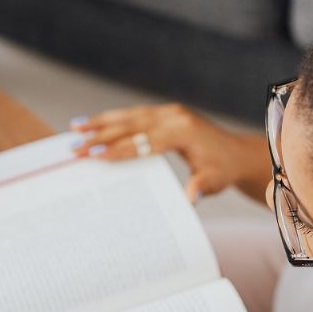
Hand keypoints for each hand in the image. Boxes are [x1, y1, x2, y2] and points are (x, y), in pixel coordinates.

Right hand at [70, 104, 267, 202]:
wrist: (237, 154)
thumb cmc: (223, 170)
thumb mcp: (215, 181)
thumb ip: (201, 187)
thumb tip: (191, 199)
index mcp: (183, 131)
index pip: (144, 140)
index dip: (119, 148)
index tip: (95, 154)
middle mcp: (174, 117)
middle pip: (131, 125)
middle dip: (101, 135)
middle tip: (75, 145)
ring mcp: (170, 112)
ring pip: (130, 115)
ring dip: (101, 122)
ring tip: (75, 128)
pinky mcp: (166, 113)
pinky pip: (136, 115)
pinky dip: (114, 119)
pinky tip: (95, 123)